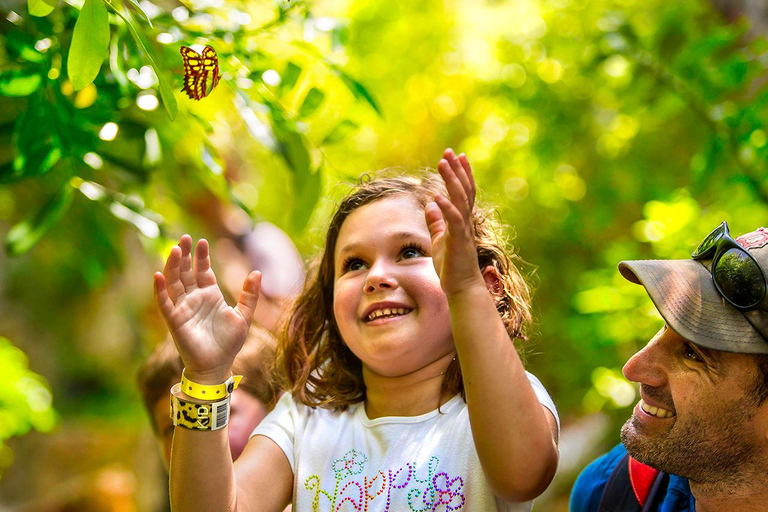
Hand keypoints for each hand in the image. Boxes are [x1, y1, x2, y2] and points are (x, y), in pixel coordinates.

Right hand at [153, 235, 261, 383]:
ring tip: (175, 249)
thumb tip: (257, 272)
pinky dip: (160, 290)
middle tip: (184, 237)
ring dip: (173, 266)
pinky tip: (158, 275)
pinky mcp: (174, 320)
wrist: (217, 366)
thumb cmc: (229, 343)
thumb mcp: (244, 315)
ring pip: (174, 282)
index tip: (202, 241)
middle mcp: (194, 298)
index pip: (203, 270)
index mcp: (210, 295)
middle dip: (185, 255)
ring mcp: (183, 308)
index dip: (201, 256)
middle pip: (186, 272)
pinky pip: (164, 303)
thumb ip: (250, 295)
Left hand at [425, 149, 484, 296]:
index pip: (463, 192)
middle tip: (450, 151)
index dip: (461, 173)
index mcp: (461, 220)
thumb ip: (436, 222)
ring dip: (451, 180)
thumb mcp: (440, 240)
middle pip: (464, 190)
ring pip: (460, 200)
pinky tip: (437, 196)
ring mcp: (463, 230)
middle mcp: (465, 222)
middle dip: (457, 170)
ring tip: (444, 163)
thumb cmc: (451, 267)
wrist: (461, 288)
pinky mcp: (459, 241)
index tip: (456, 156)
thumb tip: (429, 205)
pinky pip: (453, 220)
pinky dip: (446, 207)